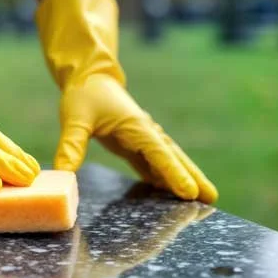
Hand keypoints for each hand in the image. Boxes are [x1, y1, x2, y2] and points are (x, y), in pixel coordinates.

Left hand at [55, 74, 216, 202]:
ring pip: (169, 161)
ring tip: (203, 199)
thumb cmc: (84, 96)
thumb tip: (65, 174)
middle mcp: (146, 133)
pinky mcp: (136, 145)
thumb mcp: (75, 119)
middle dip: (193, 178)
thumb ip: (72, 145)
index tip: (189, 192)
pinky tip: (172, 193)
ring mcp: (143, 139)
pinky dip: (165, 177)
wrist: (90, 79)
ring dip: (184, 178)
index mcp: (136, 126)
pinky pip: (155, 164)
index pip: (159, 153)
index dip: (174, 173)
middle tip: (211, 198)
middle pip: (174, 158)